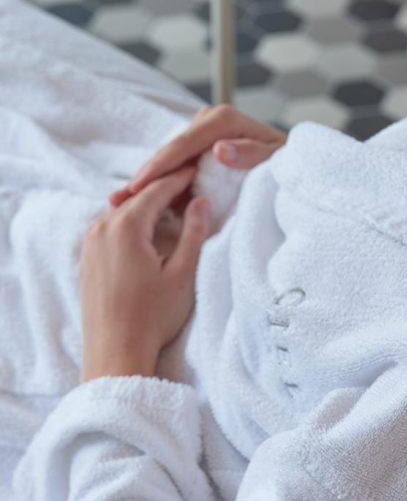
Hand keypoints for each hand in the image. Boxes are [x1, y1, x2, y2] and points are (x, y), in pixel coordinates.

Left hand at [80, 166, 209, 381]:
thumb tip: (201, 201)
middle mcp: (101, 228)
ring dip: (147, 203)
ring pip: (122, 208)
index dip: (182, 177)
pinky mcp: (87, 259)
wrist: (115, 355)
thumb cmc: (153, 317)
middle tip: (192, 182)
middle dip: (164, 186)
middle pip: (137, 195)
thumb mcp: (183, 272)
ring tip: (175, 202)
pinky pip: (110, 225)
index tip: (202, 168)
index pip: (157, 188)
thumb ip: (194, 231)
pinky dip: (132, 218)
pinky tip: (150, 228)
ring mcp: (90, 244)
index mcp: (126, 227)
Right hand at [108, 104, 286, 207]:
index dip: (160, 165)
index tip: (139, 185)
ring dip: (146, 183)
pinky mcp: (197, 151)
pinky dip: (158, 187)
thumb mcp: (277, 159)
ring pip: (167, 162)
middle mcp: (208, 122)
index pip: (184, 144)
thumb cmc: (288, 164)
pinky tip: (135, 202)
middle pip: (169, 152)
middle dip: (145, 176)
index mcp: (224, 120)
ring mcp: (200, 136)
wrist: (292, 167)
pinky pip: (174, 169)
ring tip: (117, 204)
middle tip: (117, 200)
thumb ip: (251, 154)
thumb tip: (219, 149)